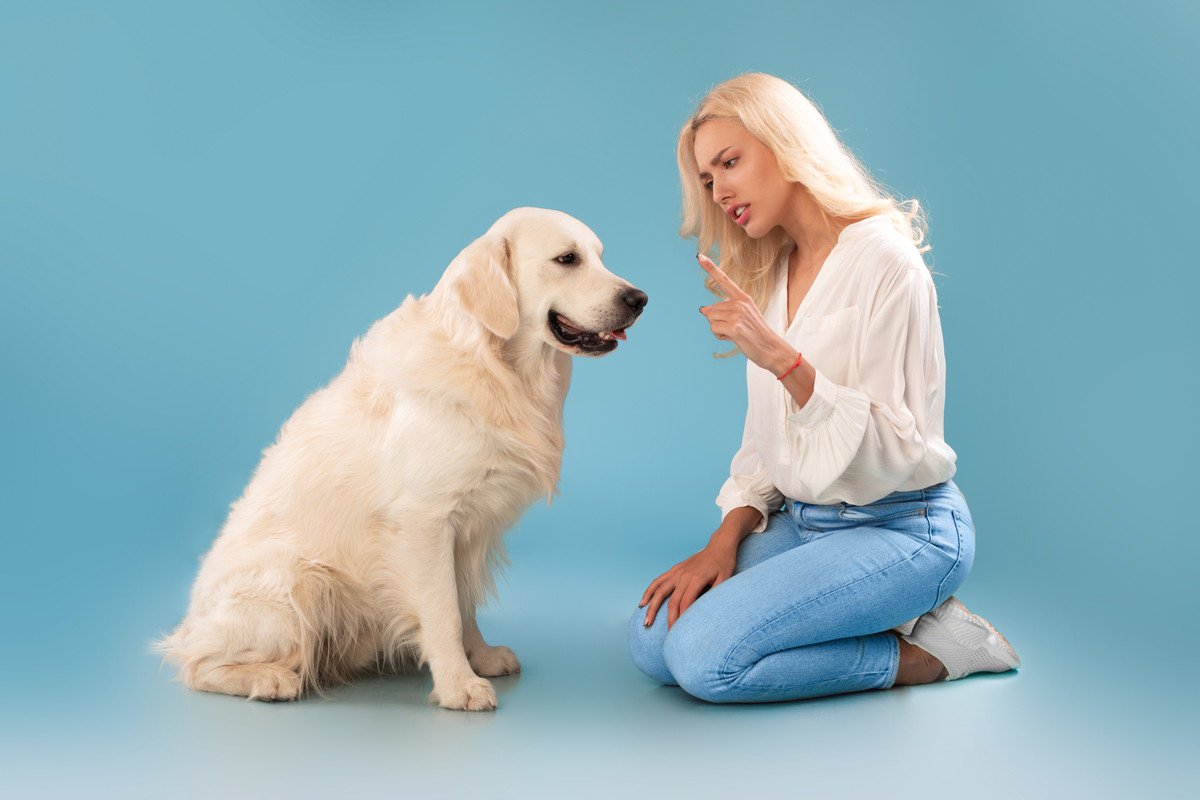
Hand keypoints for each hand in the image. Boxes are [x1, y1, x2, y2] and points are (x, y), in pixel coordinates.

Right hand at [639, 540, 737, 628]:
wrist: (719, 545)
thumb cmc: (724, 563)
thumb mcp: (726, 579)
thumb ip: (715, 594)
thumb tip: (705, 611)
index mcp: (697, 578)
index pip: (685, 603)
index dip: (681, 618)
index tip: (679, 632)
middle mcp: (684, 575)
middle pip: (672, 601)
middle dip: (669, 619)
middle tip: (668, 635)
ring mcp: (677, 572)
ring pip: (660, 591)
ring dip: (652, 607)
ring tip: (647, 621)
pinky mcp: (674, 570)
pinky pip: (658, 581)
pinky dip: (649, 591)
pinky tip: (643, 602)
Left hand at [697, 254, 793, 374]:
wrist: (772, 349)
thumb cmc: (756, 335)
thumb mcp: (741, 318)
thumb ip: (724, 311)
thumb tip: (703, 309)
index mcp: (744, 298)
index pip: (725, 280)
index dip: (711, 268)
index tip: (700, 256)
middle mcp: (740, 303)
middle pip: (711, 309)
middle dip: (717, 321)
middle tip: (735, 329)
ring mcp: (737, 314)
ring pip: (711, 319)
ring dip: (718, 329)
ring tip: (735, 334)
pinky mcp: (734, 327)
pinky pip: (714, 329)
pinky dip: (719, 336)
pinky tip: (733, 338)